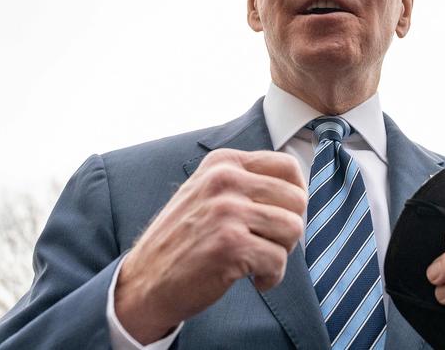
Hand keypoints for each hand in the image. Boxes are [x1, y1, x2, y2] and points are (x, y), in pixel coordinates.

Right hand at [114, 149, 306, 343]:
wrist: (144, 281)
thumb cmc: (183, 239)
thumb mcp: (207, 192)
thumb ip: (246, 182)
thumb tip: (299, 188)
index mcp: (223, 163)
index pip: (288, 166)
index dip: (297, 195)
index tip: (285, 215)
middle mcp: (225, 179)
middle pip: (297, 199)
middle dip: (289, 228)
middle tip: (268, 243)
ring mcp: (227, 211)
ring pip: (293, 229)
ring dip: (281, 253)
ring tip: (258, 261)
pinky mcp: (230, 245)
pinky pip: (279, 260)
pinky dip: (271, 277)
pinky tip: (252, 279)